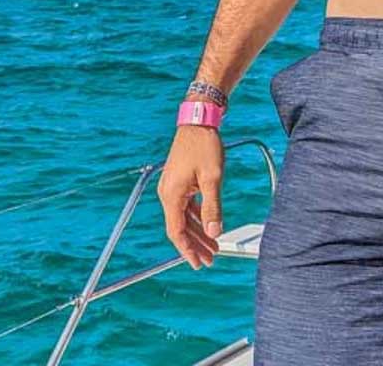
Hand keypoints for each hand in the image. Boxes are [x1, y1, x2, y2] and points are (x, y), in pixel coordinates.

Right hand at [156, 125, 224, 269]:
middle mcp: (168, 193)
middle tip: (210, 259)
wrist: (199, 120)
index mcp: (171, 195)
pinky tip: (208, 224)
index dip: (188, 250)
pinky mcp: (180, 181)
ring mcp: (173, 187)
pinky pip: (187, 205)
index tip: (198, 263)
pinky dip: (197, 216)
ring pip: (184, 217)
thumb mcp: (212, 178)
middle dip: (196, 244)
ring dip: (198, 231)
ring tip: (213, 245)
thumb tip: (215, 232)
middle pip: (180, 227)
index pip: (177, 232)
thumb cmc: (204, 145)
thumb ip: (213, 207)